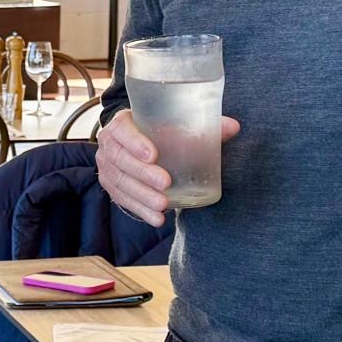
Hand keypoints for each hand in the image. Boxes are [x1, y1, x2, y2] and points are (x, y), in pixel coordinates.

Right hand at [96, 110, 240, 226]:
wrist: (139, 143)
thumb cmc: (159, 132)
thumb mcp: (176, 125)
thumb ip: (204, 127)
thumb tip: (233, 126)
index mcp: (122, 122)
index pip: (122, 130)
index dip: (135, 142)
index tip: (154, 155)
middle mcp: (109, 144)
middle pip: (120, 159)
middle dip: (142, 173)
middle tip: (165, 183)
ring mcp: (107, 166)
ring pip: (120, 182)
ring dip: (141, 195)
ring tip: (163, 205)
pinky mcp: (111, 185)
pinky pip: (121, 199)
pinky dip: (140, 210)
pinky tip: (157, 218)